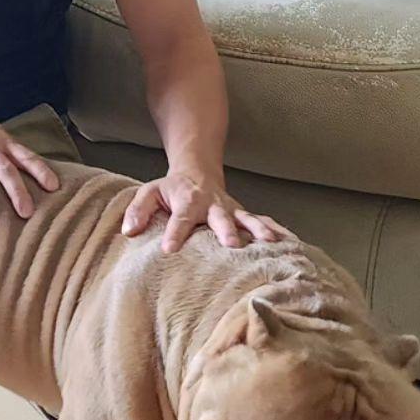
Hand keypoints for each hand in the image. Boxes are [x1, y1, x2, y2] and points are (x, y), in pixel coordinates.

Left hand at [121, 170, 295, 254]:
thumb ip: (138, 211)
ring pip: (247, 218)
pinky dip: (276, 229)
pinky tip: (290, 241)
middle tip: (230, 244)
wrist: (198, 170)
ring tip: (270, 242)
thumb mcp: (149, 193)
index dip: (175, 232)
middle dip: (225, 230)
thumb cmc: (171, 188)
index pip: (180, 218)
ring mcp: (230, 209)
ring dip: (258, 229)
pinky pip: (261, 221)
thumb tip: (129, 231)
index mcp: (187, 201)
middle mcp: (211, 205)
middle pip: (219, 218)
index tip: (170, 249)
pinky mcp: (242, 214)